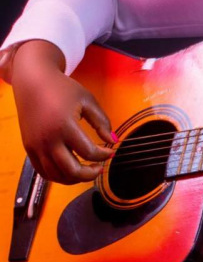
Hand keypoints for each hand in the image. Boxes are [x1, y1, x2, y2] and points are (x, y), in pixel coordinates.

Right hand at [11, 40, 114, 183]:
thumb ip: (102, 122)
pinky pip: (43, 171)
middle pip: (71, 170)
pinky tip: (70, 170)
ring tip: (87, 170)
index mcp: (64, 126)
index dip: (103, 155)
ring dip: (74, 178)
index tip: (111, 152)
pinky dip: (57, 176)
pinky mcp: (29, 148)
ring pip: (56, 175)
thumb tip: (113, 141)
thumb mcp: (87, 100)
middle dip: (90, 174)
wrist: (33, 83)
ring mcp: (36, 146)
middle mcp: (48, 140)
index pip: (88, 152)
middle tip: (100, 168)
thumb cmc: (62, 89)